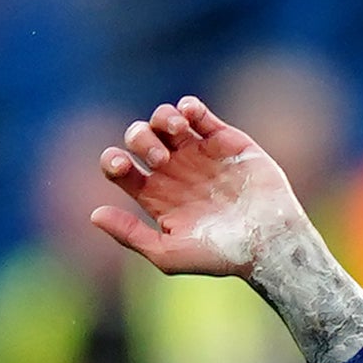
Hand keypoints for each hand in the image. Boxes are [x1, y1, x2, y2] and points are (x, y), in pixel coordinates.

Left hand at [91, 96, 310, 279]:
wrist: (268, 242)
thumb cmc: (219, 255)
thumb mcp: (168, 254)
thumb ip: (130, 235)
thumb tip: (93, 214)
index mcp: (155, 195)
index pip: (120, 167)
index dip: (112, 160)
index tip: (122, 166)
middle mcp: (173, 171)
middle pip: (139, 137)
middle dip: (140, 139)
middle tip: (160, 160)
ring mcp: (198, 153)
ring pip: (165, 119)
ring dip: (162, 119)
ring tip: (176, 133)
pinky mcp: (225, 140)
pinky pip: (199, 112)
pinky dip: (189, 106)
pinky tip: (189, 116)